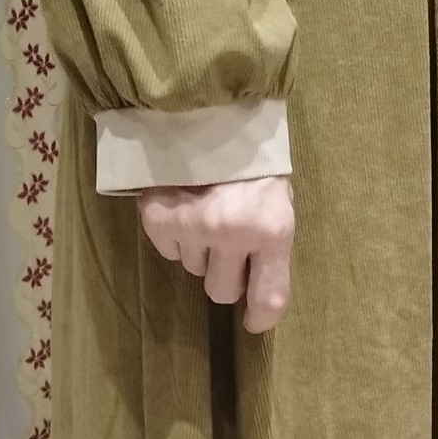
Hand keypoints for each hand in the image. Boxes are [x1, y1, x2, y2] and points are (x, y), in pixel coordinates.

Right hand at [136, 175, 294, 333]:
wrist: (211, 115)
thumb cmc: (253, 165)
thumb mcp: (278, 203)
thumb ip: (270, 248)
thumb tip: (256, 301)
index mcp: (272, 229)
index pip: (269, 296)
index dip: (261, 318)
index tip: (253, 323)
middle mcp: (232, 232)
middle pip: (222, 292)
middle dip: (226, 274)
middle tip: (228, 243)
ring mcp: (193, 225)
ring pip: (193, 269)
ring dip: (200, 250)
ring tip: (206, 212)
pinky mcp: (159, 217)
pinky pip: (168, 252)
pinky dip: (175, 236)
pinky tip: (184, 207)